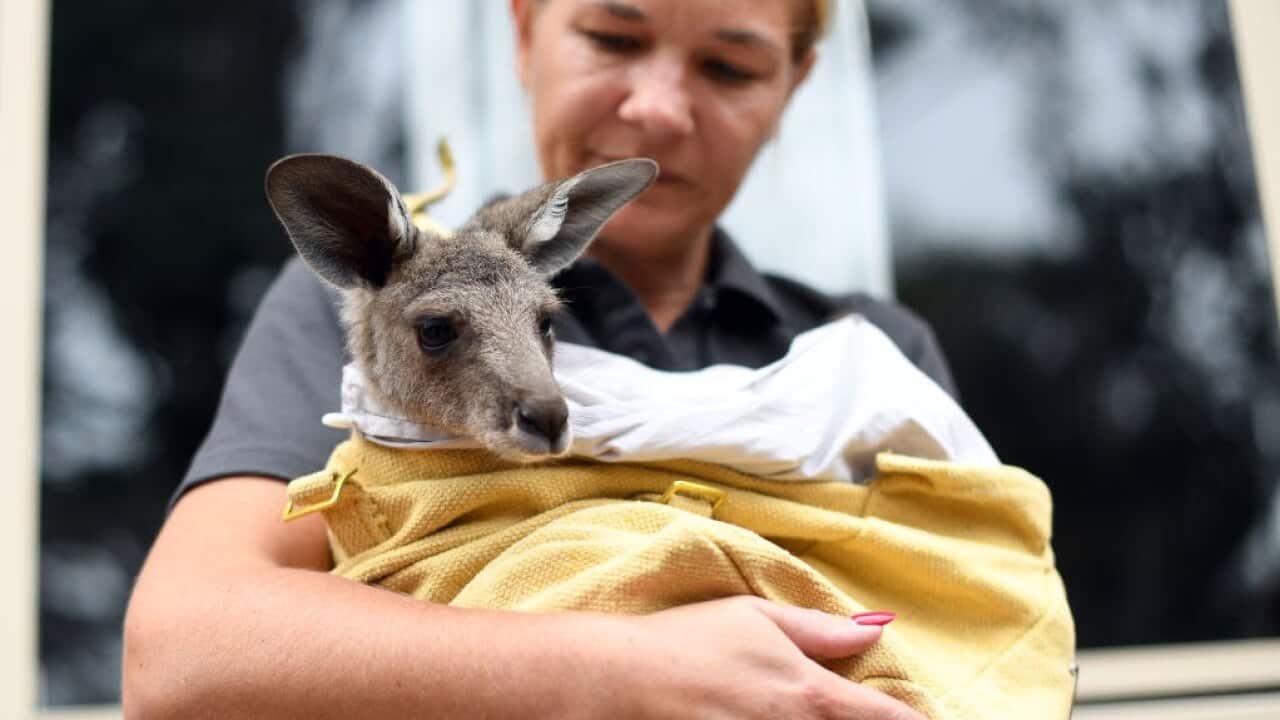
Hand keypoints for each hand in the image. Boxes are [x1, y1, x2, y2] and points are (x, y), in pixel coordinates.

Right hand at [592, 596, 924, 719]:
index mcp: (808, 694)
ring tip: (796, 709)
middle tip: (843, 708)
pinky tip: (765, 716)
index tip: (923, 719)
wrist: (621, 681)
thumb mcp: (756, 617)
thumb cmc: (687, 641)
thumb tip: (875, 628)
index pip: (882, 718)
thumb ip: (821, 629)